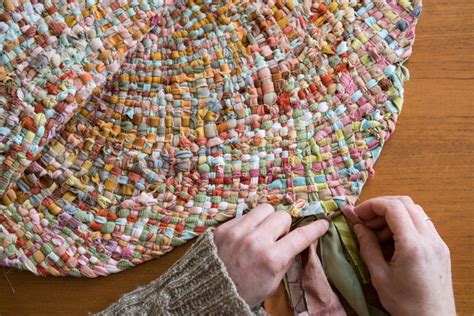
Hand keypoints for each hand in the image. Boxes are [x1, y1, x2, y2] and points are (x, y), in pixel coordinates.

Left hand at [213, 204, 328, 307]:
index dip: (315, 229)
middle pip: (282, 216)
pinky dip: (249, 223)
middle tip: (277, 238)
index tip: (322, 223)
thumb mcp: (272, 283)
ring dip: (267, 219)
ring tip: (261, 233)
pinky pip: (245, 214)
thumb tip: (295, 241)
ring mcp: (238, 232)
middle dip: (284, 226)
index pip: (300, 237)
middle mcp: (255, 241)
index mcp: (271, 259)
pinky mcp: (223, 228)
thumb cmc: (245, 291)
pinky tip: (244, 236)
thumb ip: (285, 259)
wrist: (210, 292)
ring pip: (264, 208)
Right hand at [353, 196, 454, 315]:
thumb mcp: (379, 275)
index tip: (356, 214)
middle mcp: (430, 238)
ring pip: (414, 211)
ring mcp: (438, 242)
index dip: (372, 205)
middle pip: (405, 203)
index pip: (393, 207)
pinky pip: (421, 224)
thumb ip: (367, 245)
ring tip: (375, 234)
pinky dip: (403, 224)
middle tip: (364, 221)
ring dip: (392, 215)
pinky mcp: (440, 248)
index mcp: (413, 245)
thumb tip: (357, 225)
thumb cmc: (405, 303)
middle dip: (381, 206)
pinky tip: (391, 240)